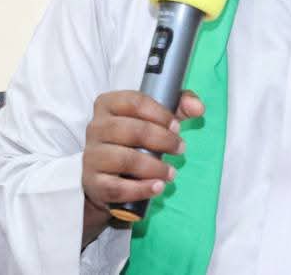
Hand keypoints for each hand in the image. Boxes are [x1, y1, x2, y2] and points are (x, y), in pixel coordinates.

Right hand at [81, 90, 204, 239]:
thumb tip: (198, 108)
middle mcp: (96, 127)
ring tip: (172, 173)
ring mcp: (92, 156)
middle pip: (132, 130)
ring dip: (154, 167)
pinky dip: (141, 189)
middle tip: (180, 149)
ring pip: (125, 159)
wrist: (105, 175)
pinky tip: (157, 187)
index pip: (134, 102)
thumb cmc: (133, 139)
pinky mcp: (93, 183)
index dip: (160, 114)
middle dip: (163, 140)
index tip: (177, 126)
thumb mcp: (154, 117)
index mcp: (108, 104)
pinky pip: (117, 187)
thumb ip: (179, 106)